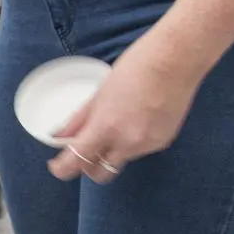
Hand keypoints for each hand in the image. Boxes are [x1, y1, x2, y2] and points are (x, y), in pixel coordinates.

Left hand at [48, 33, 200, 181]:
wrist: (176, 60)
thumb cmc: (135, 67)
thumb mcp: (100, 92)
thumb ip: (79, 119)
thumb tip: (60, 135)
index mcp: (106, 127)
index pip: (76, 161)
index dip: (62, 169)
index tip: (57, 166)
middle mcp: (127, 143)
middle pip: (100, 173)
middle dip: (88, 168)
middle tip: (85, 153)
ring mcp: (147, 145)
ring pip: (121, 159)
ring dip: (113, 150)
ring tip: (119, 122)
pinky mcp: (163, 142)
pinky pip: (141, 150)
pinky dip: (134, 141)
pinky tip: (139, 118)